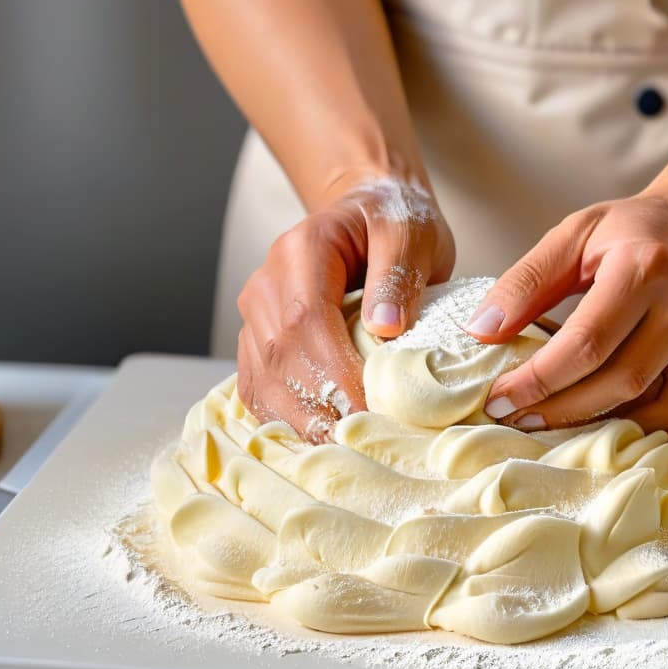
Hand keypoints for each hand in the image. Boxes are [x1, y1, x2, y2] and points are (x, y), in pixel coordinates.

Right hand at [237, 173, 454, 440]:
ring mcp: (256, 316)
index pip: (307, 320)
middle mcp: (266, 284)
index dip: (335, 372)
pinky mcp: (258, 343)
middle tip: (364, 446)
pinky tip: (316, 446)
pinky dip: (285, 422)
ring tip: (343, 455)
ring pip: (264, 381)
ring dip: (302, 423)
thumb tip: (386, 327)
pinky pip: (259, 390)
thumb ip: (399, 271)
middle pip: (280, 358)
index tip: (372, 411)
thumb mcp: (411, 230)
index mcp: (301, 250)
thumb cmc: (393, 221)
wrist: (368, 213)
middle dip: (320, 407)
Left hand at [465, 192, 667, 433]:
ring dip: (591, 425)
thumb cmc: (634, 229)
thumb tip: (481, 330)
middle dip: (557, 408)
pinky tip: (594, 421)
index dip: (538, 379)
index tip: (497, 398)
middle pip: (616, 381)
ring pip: (646, 407)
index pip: (585, 343)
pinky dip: (631, 425)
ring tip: (546, 423)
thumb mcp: (574, 234)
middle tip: (513, 417)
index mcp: (642, 268)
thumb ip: (526, 280)